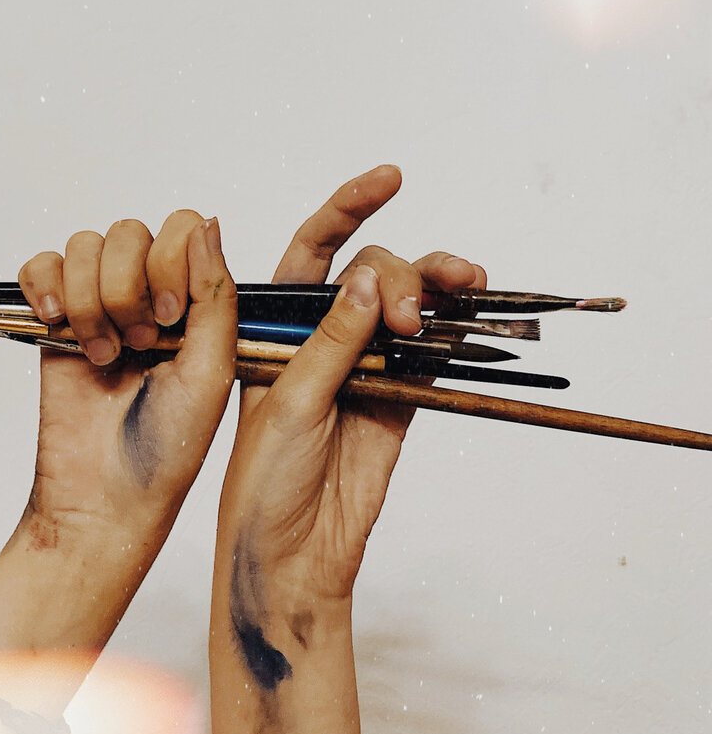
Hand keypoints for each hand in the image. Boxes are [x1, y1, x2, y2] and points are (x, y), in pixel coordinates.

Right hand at [16, 212, 236, 550]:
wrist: (105, 496)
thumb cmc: (168, 447)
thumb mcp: (212, 370)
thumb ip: (214, 294)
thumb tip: (208, 223)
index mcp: (194, 302)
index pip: (183, 229)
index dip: (170, 263)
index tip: (169, 319)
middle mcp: (148, 295)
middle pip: (130, 232)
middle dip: (127, 288)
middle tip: (137, 344)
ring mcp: (99, 303)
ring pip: (85, 245)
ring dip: (89, 299)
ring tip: (103, 354)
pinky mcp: (53, 320)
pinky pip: (40, 264)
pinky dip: (44, 284)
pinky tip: (56, 322)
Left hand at [219, 165, 486, 610]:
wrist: (291, 554)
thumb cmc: (262, 482)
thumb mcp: (287, 405)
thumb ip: (329, 344)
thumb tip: (361, 277)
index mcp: (276, 327)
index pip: (311, 250)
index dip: (346, 206)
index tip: (389, 178)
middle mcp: (321, 336)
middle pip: (369, 272)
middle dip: (396, 274)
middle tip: (405, 315)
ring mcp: (364, 363)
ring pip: (408, 303)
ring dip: (436, 286)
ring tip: (459, 290)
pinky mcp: (400, 395)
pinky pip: (433, 350)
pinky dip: (454, 329)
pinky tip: (471, 314)